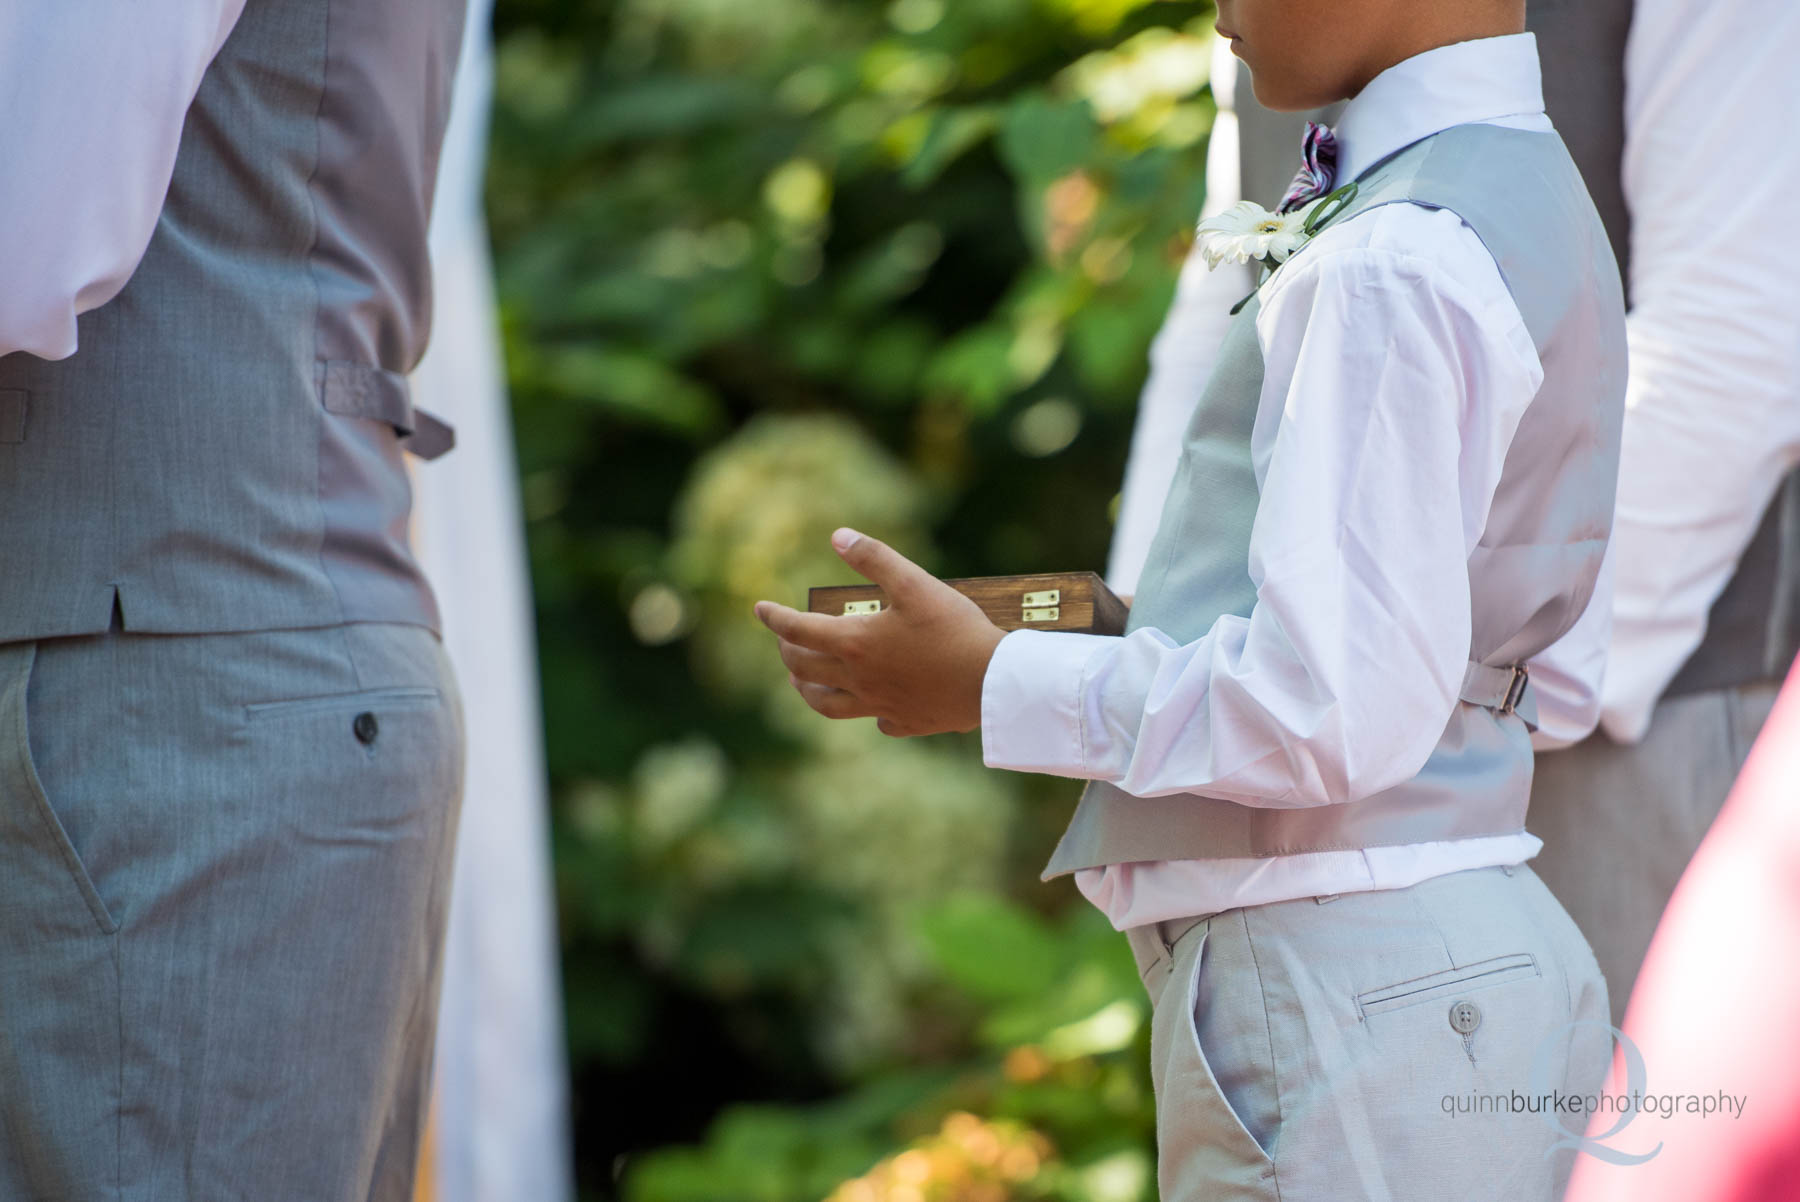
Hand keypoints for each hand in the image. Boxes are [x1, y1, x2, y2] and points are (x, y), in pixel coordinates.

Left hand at [752, 528, 1007, 736]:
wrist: (993, 681)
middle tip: (785, 641)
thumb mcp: (914, 583)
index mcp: (855, 643)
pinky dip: (868, 713)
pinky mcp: (906, 722)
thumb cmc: (954, 629)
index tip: (759, 609)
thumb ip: (874, 557)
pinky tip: (873, 708)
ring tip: (801, 682)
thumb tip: (837, 535)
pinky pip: (877, 722)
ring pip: (827, 705)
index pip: (798, 630)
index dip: (774, 617)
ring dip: (807, 690)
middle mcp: (859, 679)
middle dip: (787, 652)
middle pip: (804, 670)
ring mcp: (880, 705)